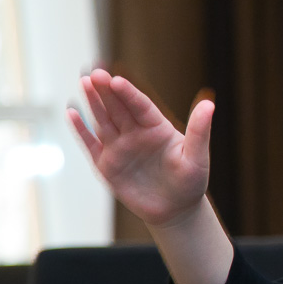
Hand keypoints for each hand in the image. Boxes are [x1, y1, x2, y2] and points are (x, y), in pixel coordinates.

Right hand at [69, 69, 212, 226]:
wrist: (175, 210)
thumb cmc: (190, 182)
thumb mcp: (197, 157)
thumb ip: (200, 131)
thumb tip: (210, 104)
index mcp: (158, 127)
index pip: (141, 106)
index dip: (128, 93)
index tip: (117, 80)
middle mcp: (136, 133)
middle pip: (119, 108)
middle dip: (107, 91)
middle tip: (95, 74)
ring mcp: (120, 147)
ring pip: (103, 120)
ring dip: (93, 102)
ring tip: (84, 82)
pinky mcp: (107, 164)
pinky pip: (91, 144)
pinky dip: (81, 129)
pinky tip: (72, 112)